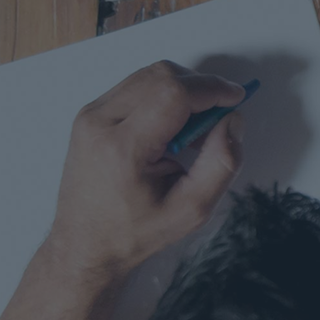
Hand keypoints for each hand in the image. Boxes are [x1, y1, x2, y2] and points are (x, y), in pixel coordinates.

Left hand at [47, 61, 246, 279]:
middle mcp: (99, 123)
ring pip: (148, 75)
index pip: (172, 93)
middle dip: (199, 86)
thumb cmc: (134, 232)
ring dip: (181, 90)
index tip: (236, 97)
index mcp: (122, 148)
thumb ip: (222, 163)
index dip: (211, 88)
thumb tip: (233, 121)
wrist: (83, 244)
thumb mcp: (191, 210)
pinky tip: (170, 128)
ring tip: (193, 129)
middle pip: (161, 75)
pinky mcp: (89, 114)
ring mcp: (89, 115)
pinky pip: (135, 86)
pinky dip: (162, 95)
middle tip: (217, 118)